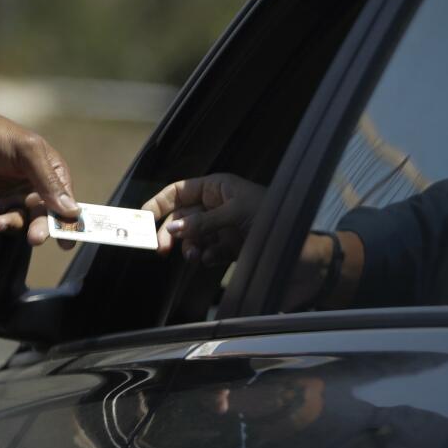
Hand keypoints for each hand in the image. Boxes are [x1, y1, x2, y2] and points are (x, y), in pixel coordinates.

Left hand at [0, 95, 78, 246]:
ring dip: (10, 226)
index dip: (68, 221)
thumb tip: (72, 211)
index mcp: (50, 176)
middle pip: (44, 220)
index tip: (68, 239)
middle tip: (35, 238)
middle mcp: (33, 193)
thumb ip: (48, 180)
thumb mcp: (26, 150)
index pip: (65, 203)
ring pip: (19, 225)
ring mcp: (10, 203)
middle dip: (40, 230)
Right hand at [142, 173, 265, 265]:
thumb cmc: (277, 220)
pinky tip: (207, 260)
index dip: (159, 203)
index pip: (179, 191)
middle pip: (181, 217)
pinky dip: (204, 256)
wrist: (305, 255)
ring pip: (192, 237)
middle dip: (170, 232)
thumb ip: (203, 223)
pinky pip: (207, 252)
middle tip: (161, 249)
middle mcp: (219, 206)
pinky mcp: (231, 249)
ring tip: (192, 257)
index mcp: (219, 188)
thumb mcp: (237, 215)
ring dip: (187, 247)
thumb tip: (172, 230)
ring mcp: (224, 228)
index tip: (142, 219)